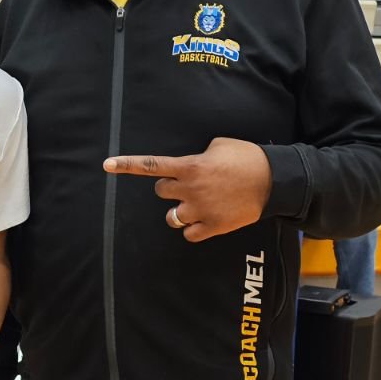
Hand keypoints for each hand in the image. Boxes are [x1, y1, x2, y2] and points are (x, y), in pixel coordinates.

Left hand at [104, 136, 273, 241]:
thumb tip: (191, 165)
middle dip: (171, 188)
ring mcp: (200, 210)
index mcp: (190, 166)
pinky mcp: (213, 226)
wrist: (273, 181)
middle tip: (189, 184)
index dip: (127, 165)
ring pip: (172, 216)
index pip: (151, 165)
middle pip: (160, 191)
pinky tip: (205, 219)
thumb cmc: (247, 157)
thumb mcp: (219, 145)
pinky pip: (189, 234)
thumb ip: (198, 156)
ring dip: (179, 211)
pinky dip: (193, 228)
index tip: (107, 165)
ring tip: (196, 205)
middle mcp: (190, 189)